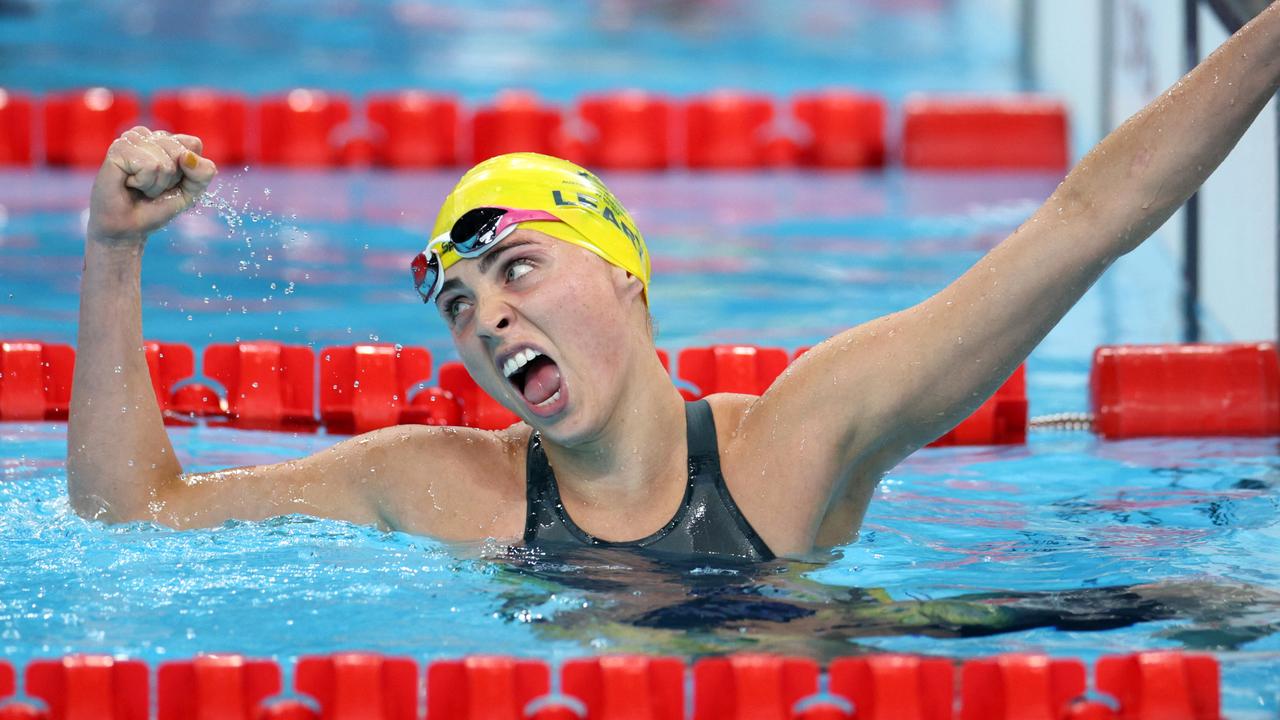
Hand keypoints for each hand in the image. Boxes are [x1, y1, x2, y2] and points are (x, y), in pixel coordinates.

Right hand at [87, 126, 217, 245]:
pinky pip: (150, 166)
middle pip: (180, 152)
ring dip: (157, 183)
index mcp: (165, 140)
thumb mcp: (191, 191)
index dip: (188, 171)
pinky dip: (145, 182)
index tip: (171, 183)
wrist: (128, 227)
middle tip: (152, 187)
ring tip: (140, 187)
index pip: (193, 144)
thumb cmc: (157, 206)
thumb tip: (187, 156)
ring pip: (165, 161)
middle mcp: (147, 136)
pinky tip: (130, 184)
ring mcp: (131, 139)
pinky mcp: (118, 148)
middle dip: (171, 178)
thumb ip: (203, 172)